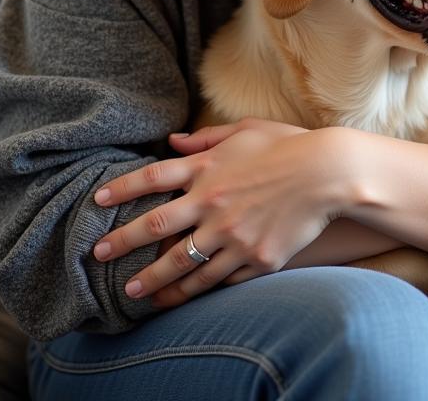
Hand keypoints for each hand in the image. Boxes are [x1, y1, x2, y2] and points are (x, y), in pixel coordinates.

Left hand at [92, 120, 349, 306]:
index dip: (121, 189)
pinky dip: (197, 290)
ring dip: (154, 281)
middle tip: (98, 256)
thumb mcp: (247, 130)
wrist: (329, 173)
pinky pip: (219, 280)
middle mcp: (213, 203)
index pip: (152, 178)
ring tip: (135, 292)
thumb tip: (174, 139)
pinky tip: (182, 298)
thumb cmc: (289, 145)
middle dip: (122, 243)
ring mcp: (233, 235)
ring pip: (183, 265)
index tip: (97, 200)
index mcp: (208, 167)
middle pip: (156, 228)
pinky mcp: (255, 258)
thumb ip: (207, 137)